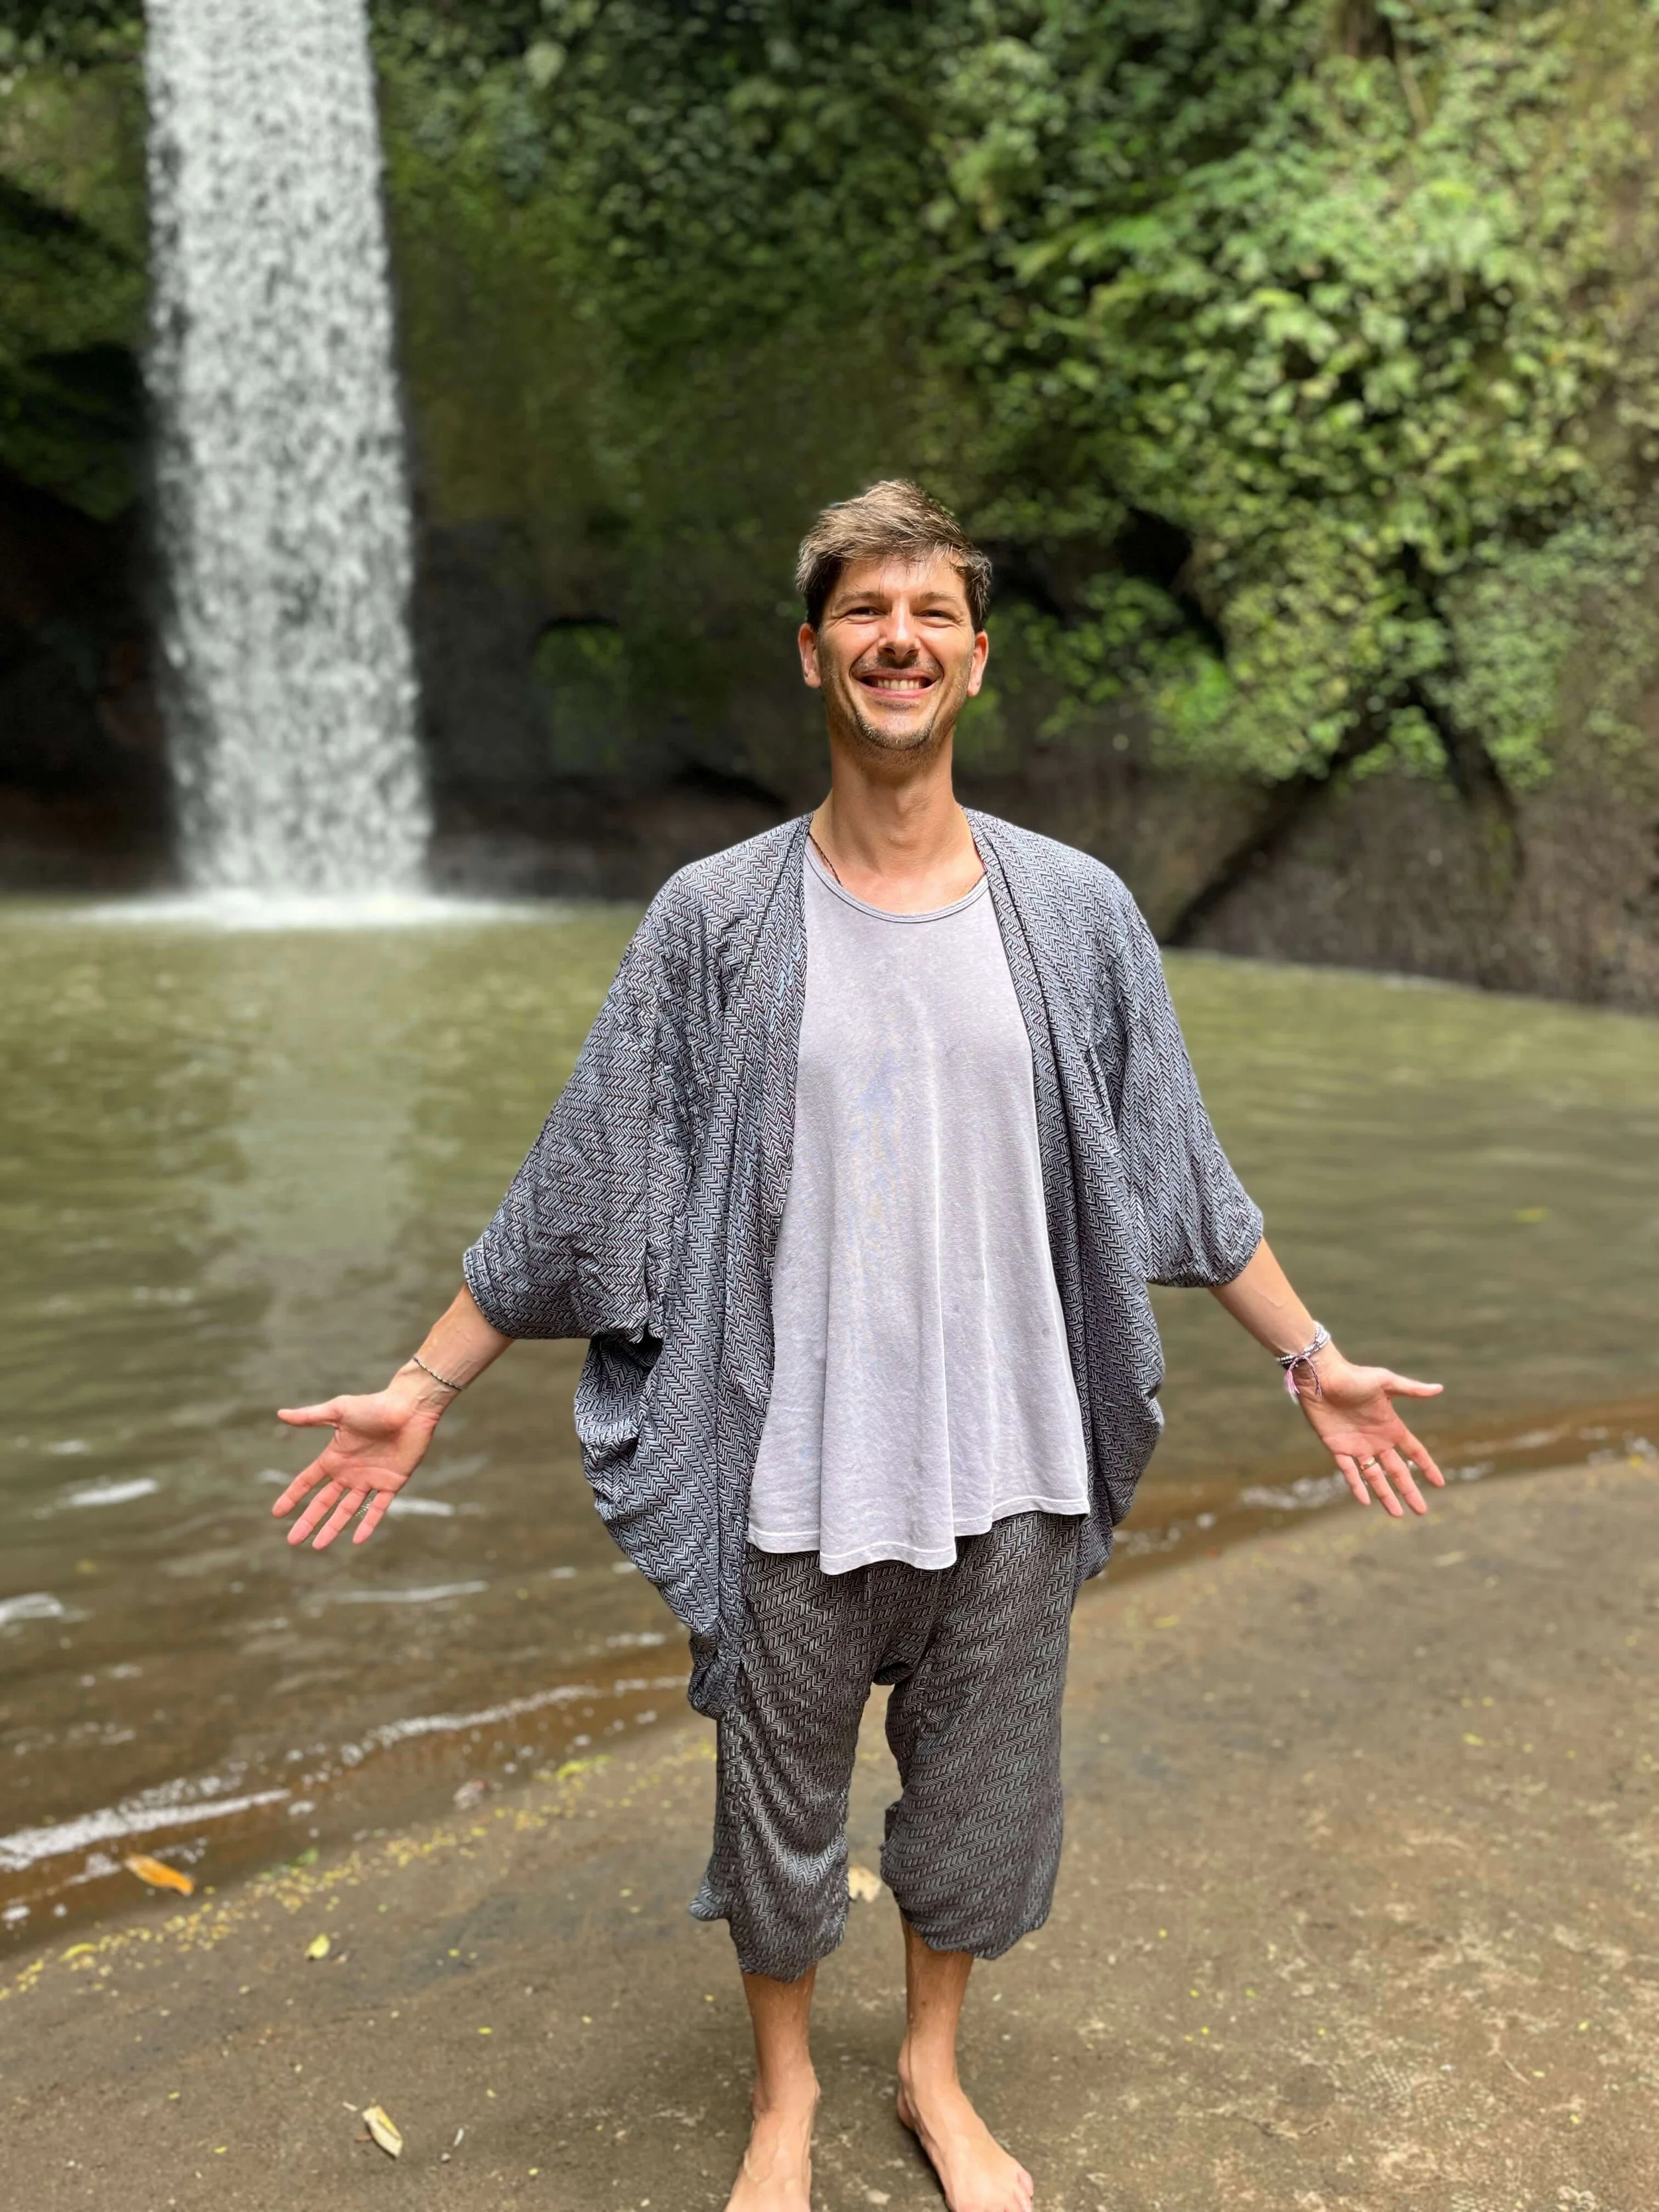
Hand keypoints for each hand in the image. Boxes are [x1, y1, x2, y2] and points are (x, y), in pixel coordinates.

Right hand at [272, 1370, 448, 1549]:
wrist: (410, 1407)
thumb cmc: (375, 1405)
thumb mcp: (339, 1410)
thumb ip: (310, 1416)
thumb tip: (280, 1413)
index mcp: (335, 1457)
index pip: (308, 1481)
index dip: (292, 1496)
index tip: (277, 1513)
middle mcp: (350, 1472)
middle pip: (324, 1502)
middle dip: (308, 1521)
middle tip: (292, 1540)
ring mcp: (370, 1479)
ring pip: (348, 1510)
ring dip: (333, 1528)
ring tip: (318, 1546)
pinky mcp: (392, 1483)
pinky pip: (378, 1508)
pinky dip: (369, 1524)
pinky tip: (357, 1540)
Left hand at [1294, 1352, 1445, 1517]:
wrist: (1321, 1377)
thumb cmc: (1353, 1376)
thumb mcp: (1385, 1382)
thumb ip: (1411, 1389)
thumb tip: (1439, 1388)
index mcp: (1391, 1426)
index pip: (1414, 1452)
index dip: (1427, 1467)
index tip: (1439, 1484)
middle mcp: (1376, 1440)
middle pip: (1397, 1471)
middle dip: (1409, 1491)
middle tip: (1422, 1511)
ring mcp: (1357, 1446)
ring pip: (1374, 1476)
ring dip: (1385, 1495)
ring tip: (1397, 1514)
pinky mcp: (1337, 1448)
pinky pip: (1349, 1472)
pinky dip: (1356, 1486)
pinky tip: (1365, 1501)